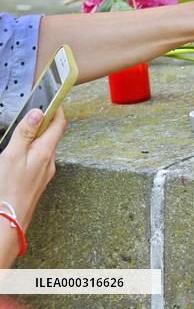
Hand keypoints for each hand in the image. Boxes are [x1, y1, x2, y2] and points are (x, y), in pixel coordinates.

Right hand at [0, 108, 66, 243]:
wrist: (7, 222)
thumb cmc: (8, 191)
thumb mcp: (13, 156)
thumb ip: (25, 134)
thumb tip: (38, 112)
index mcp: (46, 152)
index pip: (58, 125)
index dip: (57, 110)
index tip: (53, 99)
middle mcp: (49, 162)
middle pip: (52, 136)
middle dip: (44, 123)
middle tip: (34, 112)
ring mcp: (44, 173)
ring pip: (44, 149)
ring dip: (37, 137)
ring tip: (24, 132)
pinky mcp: (36, 182)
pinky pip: (37, 160)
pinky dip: (31, 151)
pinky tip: (19, 154)